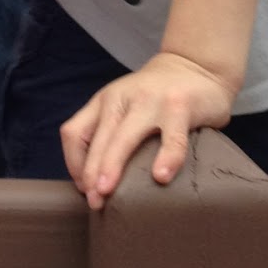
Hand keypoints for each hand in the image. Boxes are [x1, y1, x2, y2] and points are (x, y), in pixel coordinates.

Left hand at [61, 50, 235, 208]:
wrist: (194, 66)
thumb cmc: (155, 97)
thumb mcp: (125, 107)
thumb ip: (111, 134)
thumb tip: (96, 184)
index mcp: (104, 101)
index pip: (74, 132)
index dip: (73, 163)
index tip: (83, 189)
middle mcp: (121, 98)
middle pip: (98, 138)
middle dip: (91, 173)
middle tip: (94, 201)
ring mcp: (150, 101)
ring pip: (125, 136)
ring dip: (112, 165)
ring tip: (108, 191)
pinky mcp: (179, 106)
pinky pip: (171, 138)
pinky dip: (166, 158)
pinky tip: (161, 178)